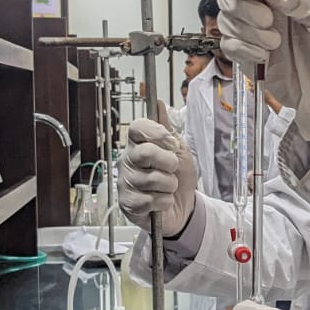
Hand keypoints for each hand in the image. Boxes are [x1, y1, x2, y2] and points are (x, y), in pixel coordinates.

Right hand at [117, 102, 197, 231]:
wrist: (184, 205)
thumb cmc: (179, 176)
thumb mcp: (180, 150)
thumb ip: (168, 130)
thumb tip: (158, 104)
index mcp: (138, 144)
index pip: (138, 127)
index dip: (158, 134)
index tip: (172, 144)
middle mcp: (127, 160)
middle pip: (145, 153)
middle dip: (168, 162)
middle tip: (173, 169)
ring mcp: (125, 182)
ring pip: (151, 179)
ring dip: (170, 185)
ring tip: (168, 187)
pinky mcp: (127, 203)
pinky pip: (149, 200)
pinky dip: (163, 201)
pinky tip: (161, 201)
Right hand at [218, 0, 309, 141]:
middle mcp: (265, 8)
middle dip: (243, 6)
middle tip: (268, 20)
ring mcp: (253, 33)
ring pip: (226, 20)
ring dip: (248, 32)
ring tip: (275, 43)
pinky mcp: (247, 55)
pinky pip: (228, 46)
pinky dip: (244, 50)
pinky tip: (264, 56)